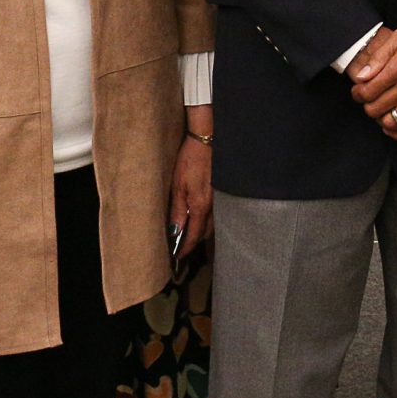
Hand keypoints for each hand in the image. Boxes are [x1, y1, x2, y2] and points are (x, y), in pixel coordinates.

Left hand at [168, 105, 212, 259]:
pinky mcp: (222, 191)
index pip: (193, 235)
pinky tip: (200, 217)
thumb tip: (174, 231)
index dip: (184, 248)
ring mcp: (220, 198)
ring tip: (189, 235)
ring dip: (200, 232)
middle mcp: (213, 205)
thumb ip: (178, 209)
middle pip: (204, 233)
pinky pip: (216, 213)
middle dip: (193, 243)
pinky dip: (206, 220)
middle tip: (181, 249)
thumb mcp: (178, 184)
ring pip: (211, 224)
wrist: (208, 138)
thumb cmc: (191, 159)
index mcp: (201, 205)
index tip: (177, 258)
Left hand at [349, 23, 396, 141]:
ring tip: (382, 110)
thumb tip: (361, 77)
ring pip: (391, 122)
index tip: (359, 91)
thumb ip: (378, 58)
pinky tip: (393, 127)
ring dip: (381, 118)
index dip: (358, 94)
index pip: (367, 92)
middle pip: (376, 108)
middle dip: (367, 105)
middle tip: (370, 100)